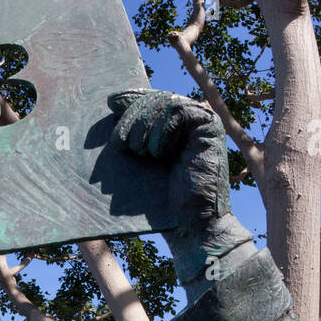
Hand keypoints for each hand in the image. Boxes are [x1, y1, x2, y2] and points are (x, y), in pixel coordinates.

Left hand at [108, 90, 252, 289]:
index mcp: (171, 126)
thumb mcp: (135, 163)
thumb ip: (128, 136)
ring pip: (166, 101)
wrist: (188, 224)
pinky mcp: (210, 128)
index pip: (150, 99)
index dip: (130, 97)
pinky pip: (180, 109)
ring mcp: (201, 123)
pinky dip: (162, 128)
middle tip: (119, 142)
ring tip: (137, 151)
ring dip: (144, 123)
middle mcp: (188, 121)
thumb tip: (110, 106)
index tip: (110, 102)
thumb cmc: (159, 200)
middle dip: (132, 115)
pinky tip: (156, 151)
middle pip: (155, 98)